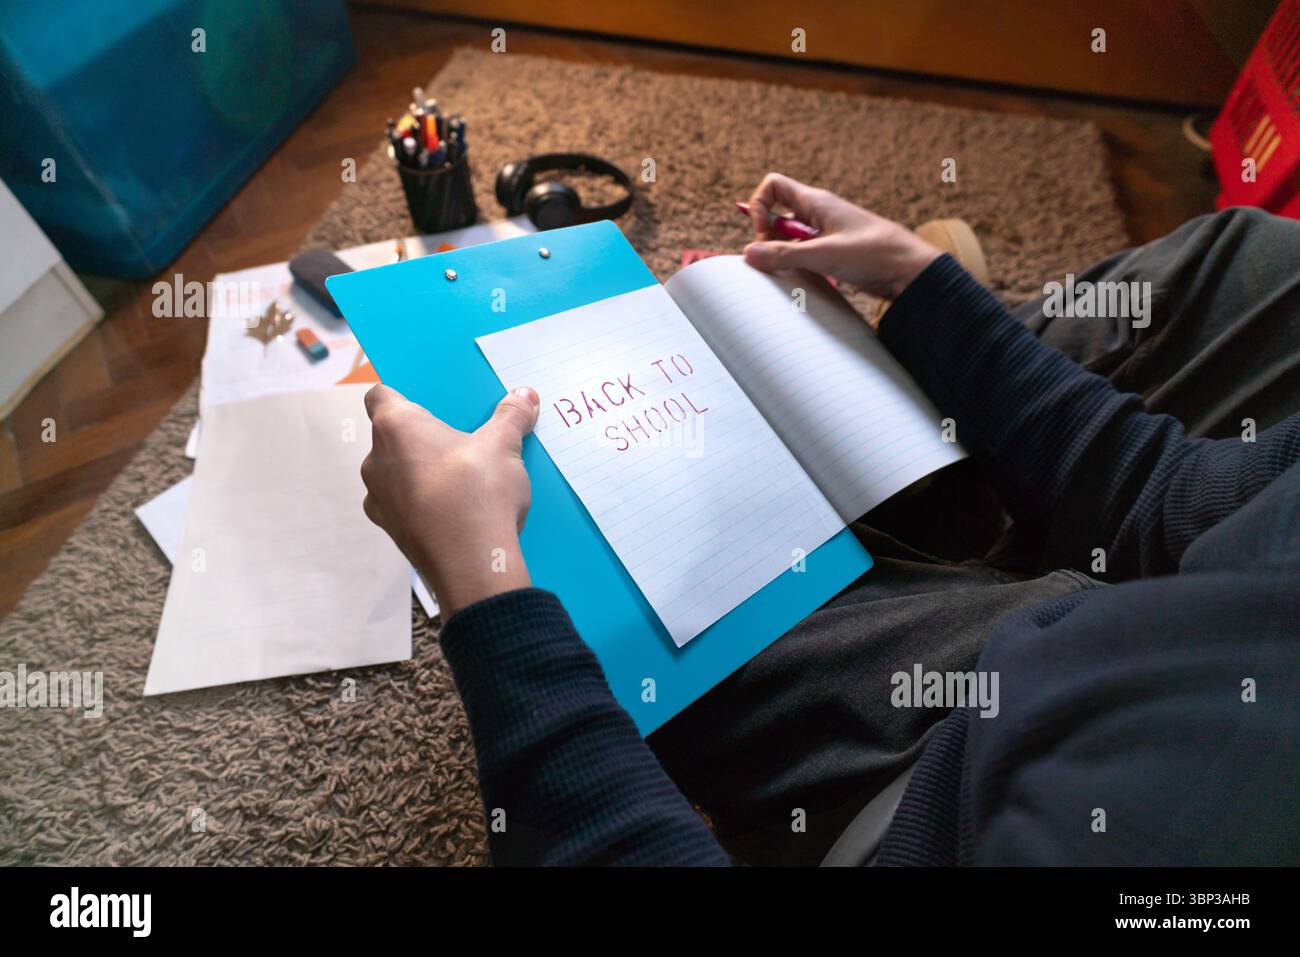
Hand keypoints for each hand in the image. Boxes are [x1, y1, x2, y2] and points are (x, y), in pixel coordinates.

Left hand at [361, 383, 538, 619]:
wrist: (471, 565)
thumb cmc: (478, 495)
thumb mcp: (503, 446)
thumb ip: (511, 416)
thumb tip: (525, 395)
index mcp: (395, 427)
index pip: (380, 395)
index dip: (402, 395)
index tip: (427, 403)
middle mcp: (376, 460)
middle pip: (393, 436)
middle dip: (423, 436)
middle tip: (460, 441)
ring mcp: (379, 498)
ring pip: (397, 472)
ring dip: (421, 471)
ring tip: (461, 479)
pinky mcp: (391, 528)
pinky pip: (404, 504)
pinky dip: (422, 502)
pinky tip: (454, 508)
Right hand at [743, 172, 941, 302]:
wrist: (910, 270)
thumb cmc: (874, 254)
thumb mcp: (824, 255)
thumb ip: (785, 254)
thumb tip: (748, 253)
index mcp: (816, 202)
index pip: (773, 186)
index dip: (759, 207)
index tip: (764, 234)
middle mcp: (819, 214)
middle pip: (778, 216)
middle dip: (769, 239)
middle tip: (775, 261)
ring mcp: (826, 234)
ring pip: (791, 239)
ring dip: (785, 257)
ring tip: (796, 274)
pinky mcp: (835, 253)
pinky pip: (806, 255)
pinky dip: (802, 268)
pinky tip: (812, 282)